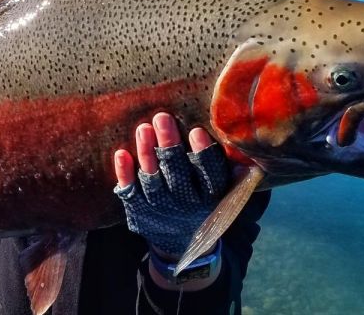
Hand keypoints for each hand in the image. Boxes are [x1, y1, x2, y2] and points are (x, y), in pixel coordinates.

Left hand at [113, 112, 229, 258]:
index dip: (203, 155)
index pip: (209, 176)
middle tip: (162, 117)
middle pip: (178, 175)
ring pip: (153, 182)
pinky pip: (130, 193)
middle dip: (169, 145)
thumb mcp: (221, 192)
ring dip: (147, 154)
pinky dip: (125, 174)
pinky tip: (122, 153)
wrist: (180, 245)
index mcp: (210, 198)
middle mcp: (186, 206)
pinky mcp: (139, 214)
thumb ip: (228, 171)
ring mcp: (161, 211)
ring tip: (143, 128)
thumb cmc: (202, 202)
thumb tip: (242, 141)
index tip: (196, 131)